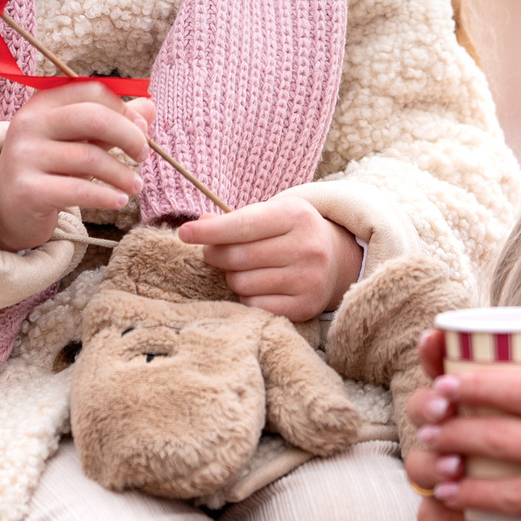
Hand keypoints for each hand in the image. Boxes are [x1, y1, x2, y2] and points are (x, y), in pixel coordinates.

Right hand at [0, 84, 151, 252]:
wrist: (6, 205)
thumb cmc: (50, 165)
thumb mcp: (78, 138)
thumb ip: (111, 120)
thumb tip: (150, 106)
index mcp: (43, 102)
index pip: (92, 92)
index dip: (124, 109)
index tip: (142, 129)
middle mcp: (30, 124)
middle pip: (94, 118)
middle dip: (129, 137)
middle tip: (144, 156)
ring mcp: (25, 156)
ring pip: (90, 158)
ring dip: (122, 174)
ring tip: (136, 185)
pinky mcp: (27, 190)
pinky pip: (78, 190)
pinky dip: (106, 196)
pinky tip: (119, 200)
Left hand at [174, 194, 361, 320]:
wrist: (336, 259)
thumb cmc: (290, 233)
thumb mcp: (270, 214)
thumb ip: (234, 219)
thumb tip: (199, 225)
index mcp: (296, 216)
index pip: (243, 225)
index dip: (209, 231)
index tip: (184, 233)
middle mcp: (307, 247)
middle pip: (237, 257)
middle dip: (215, 254)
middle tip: (213, 252)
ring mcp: (309, 279)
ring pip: (242, 283)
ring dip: (232, 277)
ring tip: (243, 269)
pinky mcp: (305, 306)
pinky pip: (254, 306)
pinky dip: (246, 297)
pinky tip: (257, 286)